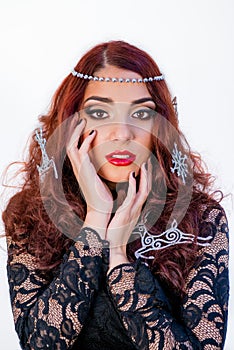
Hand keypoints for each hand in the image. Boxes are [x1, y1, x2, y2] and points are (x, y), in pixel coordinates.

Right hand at [66, 114, 112, 236]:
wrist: (100, 210)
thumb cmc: (103, 197)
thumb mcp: (102, 179)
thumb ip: (102, 169)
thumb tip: (111, 161)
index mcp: (81, 168)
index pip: (74, 148)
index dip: (76, 135)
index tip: (83, 125)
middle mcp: (77, 168)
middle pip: (69, 143)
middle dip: (73, 130)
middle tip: (78, 118)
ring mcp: (79, 169)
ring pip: (71, 145)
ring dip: (76, 132)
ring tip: (82, 121)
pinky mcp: (84, 171)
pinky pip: (81, 152)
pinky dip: (86, 141)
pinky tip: (94, 133)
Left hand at [106, 159, 151, 269]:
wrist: (114, 247)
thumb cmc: (115, 233)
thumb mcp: (121, 218)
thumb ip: (124, 208)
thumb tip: (121, 199)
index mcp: (136, 209)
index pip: (144, 191)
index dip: (146, 180)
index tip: (144, 168)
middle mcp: (137, 209)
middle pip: (147, 189)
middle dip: (148, 175)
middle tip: (148, 162)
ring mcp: (133, 211)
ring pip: (143, 191)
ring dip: (144, 177)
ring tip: (143, 165)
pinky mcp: (126, 213)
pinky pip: (131, 197)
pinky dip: (133, 185)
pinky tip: (132, 176)